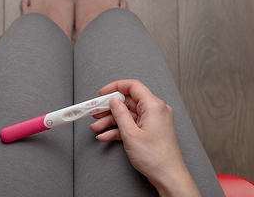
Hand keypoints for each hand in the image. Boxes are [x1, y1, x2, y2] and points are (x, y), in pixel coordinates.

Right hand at [91, 80, 200, 195]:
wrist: (168, 176)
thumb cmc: (155, 157)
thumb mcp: (130, 133)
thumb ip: (119, 114)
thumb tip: (113, 101)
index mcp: (153, 106)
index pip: (133, 86)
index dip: (115, 87)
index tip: (102, 93)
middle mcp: (155, 110)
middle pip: (128, 102)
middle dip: (109, 108)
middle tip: (95, 111)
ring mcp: (153, 121)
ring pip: (127, 115)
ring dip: (111, 121)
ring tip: (96, 127)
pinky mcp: (150, 130)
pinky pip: (132, 125)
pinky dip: (119, 129)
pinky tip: (105, 135)